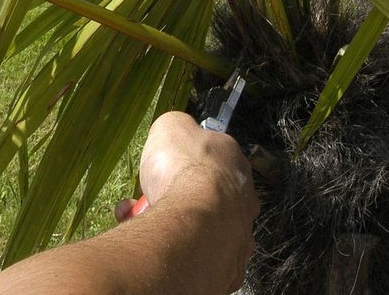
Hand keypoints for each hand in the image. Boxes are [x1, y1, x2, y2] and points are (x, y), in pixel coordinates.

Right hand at [116, 112, 258, 289]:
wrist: (193, 223)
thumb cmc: (184, 171)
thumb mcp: (171, 126)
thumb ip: (176, 126)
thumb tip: (175, 129)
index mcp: (234, 161)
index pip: (211, 156)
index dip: (183, 160)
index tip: (162, 165)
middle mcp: (243, 195)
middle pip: (205, 192)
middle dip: (176, 192)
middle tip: (152, 194)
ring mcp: (238, 230)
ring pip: (201, 223)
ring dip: (173, 218)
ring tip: (145, 217)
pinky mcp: (228, 262)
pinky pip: (197, 251)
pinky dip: (176, 245)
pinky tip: (157, 237)